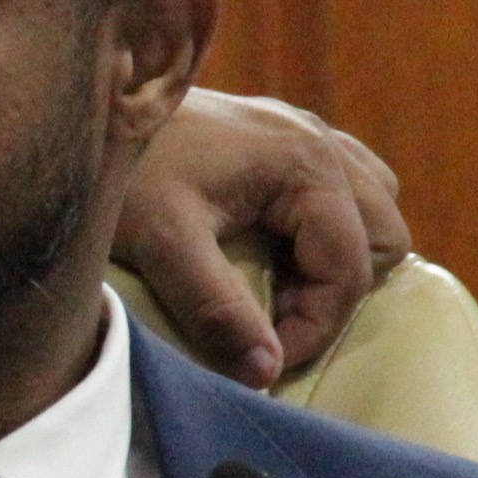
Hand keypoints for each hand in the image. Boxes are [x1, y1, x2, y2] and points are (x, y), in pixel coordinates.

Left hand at [115, 87, 411, 388]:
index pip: (350, 267)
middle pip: (384, 236)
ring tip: (276, 285)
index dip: (317, 326)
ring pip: (371, 207)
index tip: (270, 362)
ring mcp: (306, 131)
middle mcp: (322, 141)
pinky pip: (341, 186)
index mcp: (307, 163)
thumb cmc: (128, 169)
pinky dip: (323, 226)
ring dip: (339, 255)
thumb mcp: (165, 244)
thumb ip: (217, 309)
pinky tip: (272, 249)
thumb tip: (267, 373)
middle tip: (275, 317)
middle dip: (337, 289)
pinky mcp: (282, 134)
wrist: (93, 104)